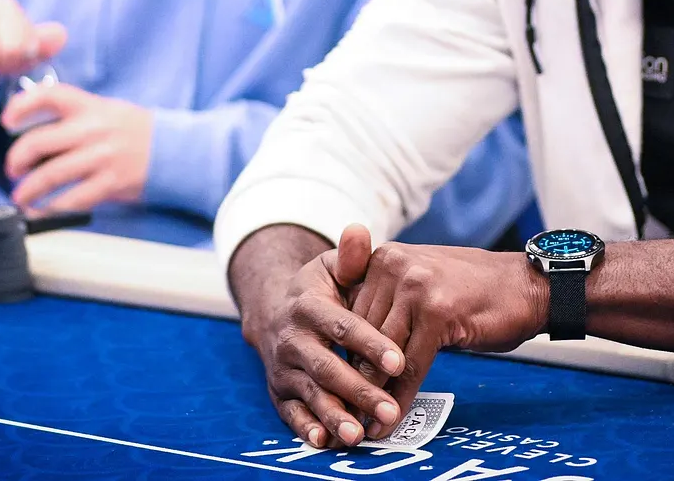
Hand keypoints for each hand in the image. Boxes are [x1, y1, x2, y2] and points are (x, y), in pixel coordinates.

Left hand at [2, 84, 151, 210]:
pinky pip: (72, 199)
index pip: (49, 95)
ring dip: (29, 190)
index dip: (21, 105)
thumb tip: (38, 131)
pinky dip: (52, 209)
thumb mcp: (108, 111)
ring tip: (22, 197)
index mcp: (91, 106)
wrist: (176, 151)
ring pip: (51, 175)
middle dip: (16, 160)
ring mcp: (102, 157)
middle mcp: (93, 129)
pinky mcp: (110, 183)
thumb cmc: (136, 132)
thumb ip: (76, 116)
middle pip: (39, 142)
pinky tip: (43, 212)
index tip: (6, 121)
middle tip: (13, 170)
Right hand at [250, 225, 407, 449]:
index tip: (398, 361)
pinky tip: (324, 441)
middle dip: (358, 390)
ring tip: (359, 435)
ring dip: (333, 415)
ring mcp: (283, 368)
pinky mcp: (279, 392)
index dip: (369, 343)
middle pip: (326, 367)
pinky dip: (304, 428)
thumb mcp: (333, 268)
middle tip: (390, 411)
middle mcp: (292, 339)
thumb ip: (352, 257)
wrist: (276, 312)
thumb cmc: (321, 291)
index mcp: (308, 306)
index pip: (342, 326)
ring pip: (309, 394)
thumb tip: (359, 231)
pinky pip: (290, 413)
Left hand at [344, 226, 547, 435]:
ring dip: (371, 395)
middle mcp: (394, 266)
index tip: (332, 388)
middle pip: (361, 334)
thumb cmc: (475, 292)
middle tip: (343, 414)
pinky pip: (410, 365)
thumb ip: (389, 304)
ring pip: (382, 353)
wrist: (527, 286)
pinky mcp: (438, 312)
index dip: (342, 354)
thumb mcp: (423, 283)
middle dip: (353, 378)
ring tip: (361, 425)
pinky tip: (390, 421)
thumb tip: (357, 351)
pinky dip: (399, 398)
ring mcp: (416, 287)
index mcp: (384, 258)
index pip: (350, 313)